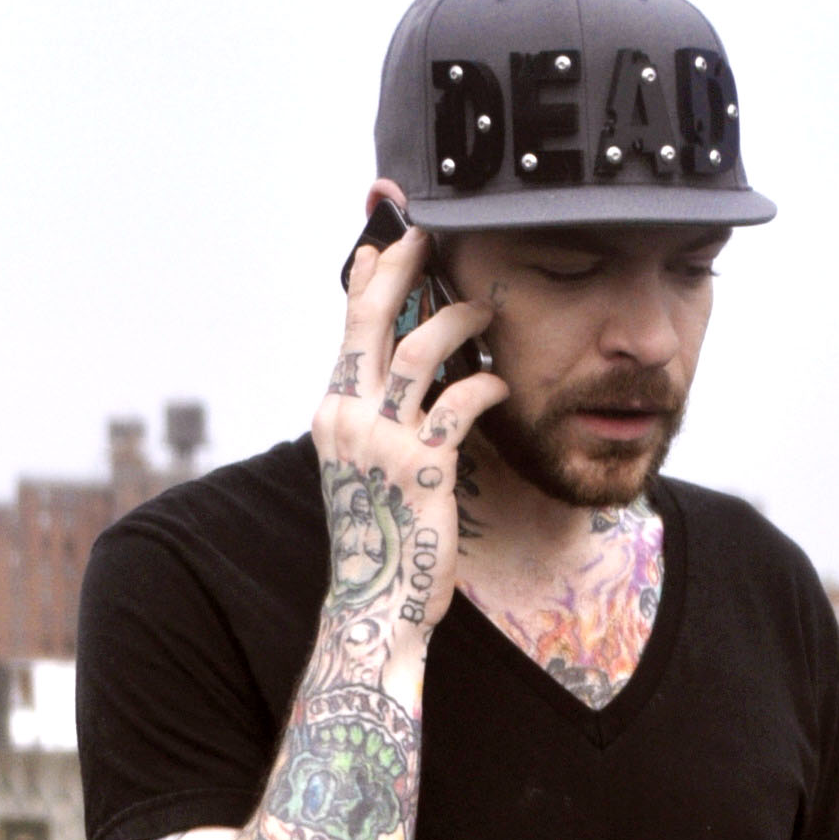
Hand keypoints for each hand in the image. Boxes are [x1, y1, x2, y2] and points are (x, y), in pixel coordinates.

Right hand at [312, 227, 506, 656]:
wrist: (376, 602)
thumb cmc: (381, 536)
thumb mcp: (364, 466)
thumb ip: (372, 418)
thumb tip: (388, 374)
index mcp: (334, 411)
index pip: (349, 327)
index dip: (369, 278)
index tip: (388, 241)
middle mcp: (349, 417)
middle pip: (372, 318)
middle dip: (404, 269)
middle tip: (436, 238)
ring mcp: (383, 441)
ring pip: (417, 352)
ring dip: (456, 320)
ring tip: (488, 309)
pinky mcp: (423, 469)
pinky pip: (457, 406)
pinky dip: (485, 386)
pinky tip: (504, 384)